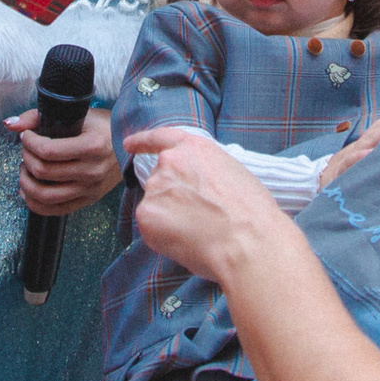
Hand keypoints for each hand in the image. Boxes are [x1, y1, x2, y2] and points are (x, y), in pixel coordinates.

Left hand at [10, 106, 122, 216]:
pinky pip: (54, 210)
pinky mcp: (88, 200)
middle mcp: (92, 171)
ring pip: (45, 195)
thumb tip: (10, 124)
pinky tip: (27, 190)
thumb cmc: (103, 127)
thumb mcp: (77, 114)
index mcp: (93, 147)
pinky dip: (34, 202)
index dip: (28, 142)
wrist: (131, 145)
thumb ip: (38, 117)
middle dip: (26, 158)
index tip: (26, 135)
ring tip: (25, 168)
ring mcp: (90, 189)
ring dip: (26, 181)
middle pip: (43, 171)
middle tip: (26, 149)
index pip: (47, 150)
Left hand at [120, 124, 295, 286]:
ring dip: (170, 218)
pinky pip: (151, 227)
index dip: (142, 142)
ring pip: (156, 206)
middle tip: (197, 219)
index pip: (161, 138)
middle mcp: (169, 162)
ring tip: (200, 232)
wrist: (247, 241)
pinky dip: (164, 236)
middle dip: (172, 198)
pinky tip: (188, 242)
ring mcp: (155, 187)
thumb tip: (196, 188)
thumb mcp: (232, 173)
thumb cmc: (251, 213)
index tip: (128, 145)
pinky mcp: (146, 214)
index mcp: (194, 148)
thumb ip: (204, 172)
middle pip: (160, 180)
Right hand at [319, 111, 379, 189]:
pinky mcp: (337, 174)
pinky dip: (357, 158)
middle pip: (376, 132)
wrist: (313, 184)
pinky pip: (346, 165)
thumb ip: (376, 155)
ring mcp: (346, 160)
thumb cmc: (342, 175)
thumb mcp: (358, 162)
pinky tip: (367, 153)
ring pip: (364, 144)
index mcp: (362, 147)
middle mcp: (356, 150)